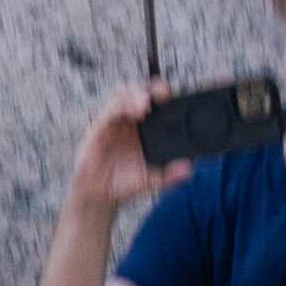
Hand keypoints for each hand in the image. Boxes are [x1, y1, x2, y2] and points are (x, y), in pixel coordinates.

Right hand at [67, 82, 177, 224]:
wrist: (98, 197)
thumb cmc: (123, 183)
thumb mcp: (152, 180)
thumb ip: (170, 175)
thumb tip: (188, 169)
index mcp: (145, 127)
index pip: (155, 101)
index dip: (165, 93)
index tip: (175, 96)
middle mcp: (129, 121)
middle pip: (140, 92)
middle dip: (153, 88)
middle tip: (165, 93)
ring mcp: (113, 124)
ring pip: (123, 95)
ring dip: (135, 95)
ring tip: (145, 106)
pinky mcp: (97, 130)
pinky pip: (108, 112)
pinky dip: (120, 108)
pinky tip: (133, 112)